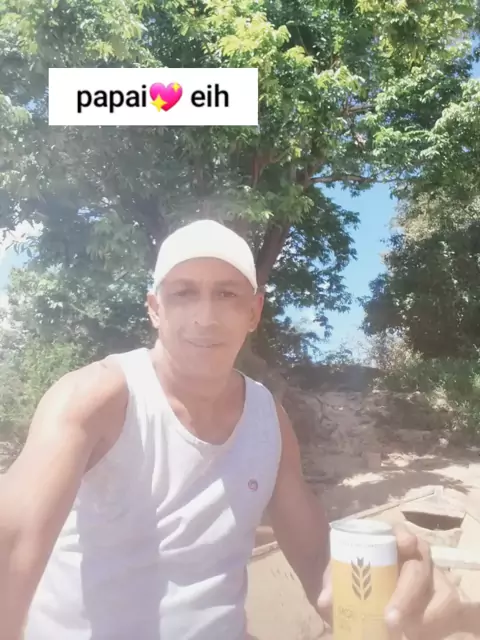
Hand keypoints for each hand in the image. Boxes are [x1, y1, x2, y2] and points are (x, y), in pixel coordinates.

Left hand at [316, 523, 464, 638]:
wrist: (376, 600)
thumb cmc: (358, 579)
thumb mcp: (344, 577)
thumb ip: (334, 583)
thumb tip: (325, 600)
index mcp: (389, 542)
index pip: (398, 531)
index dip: (402, 536)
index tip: (405, 543)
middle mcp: (415, 554)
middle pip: (418, 567)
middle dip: (406, 594)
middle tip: (389, 618)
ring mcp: (432, 575)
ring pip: (439, 590)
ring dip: (422, 614)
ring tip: (400, 631)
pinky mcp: (443, 596)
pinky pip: (446, 607)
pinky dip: (432, 622)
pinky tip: (414, 632)